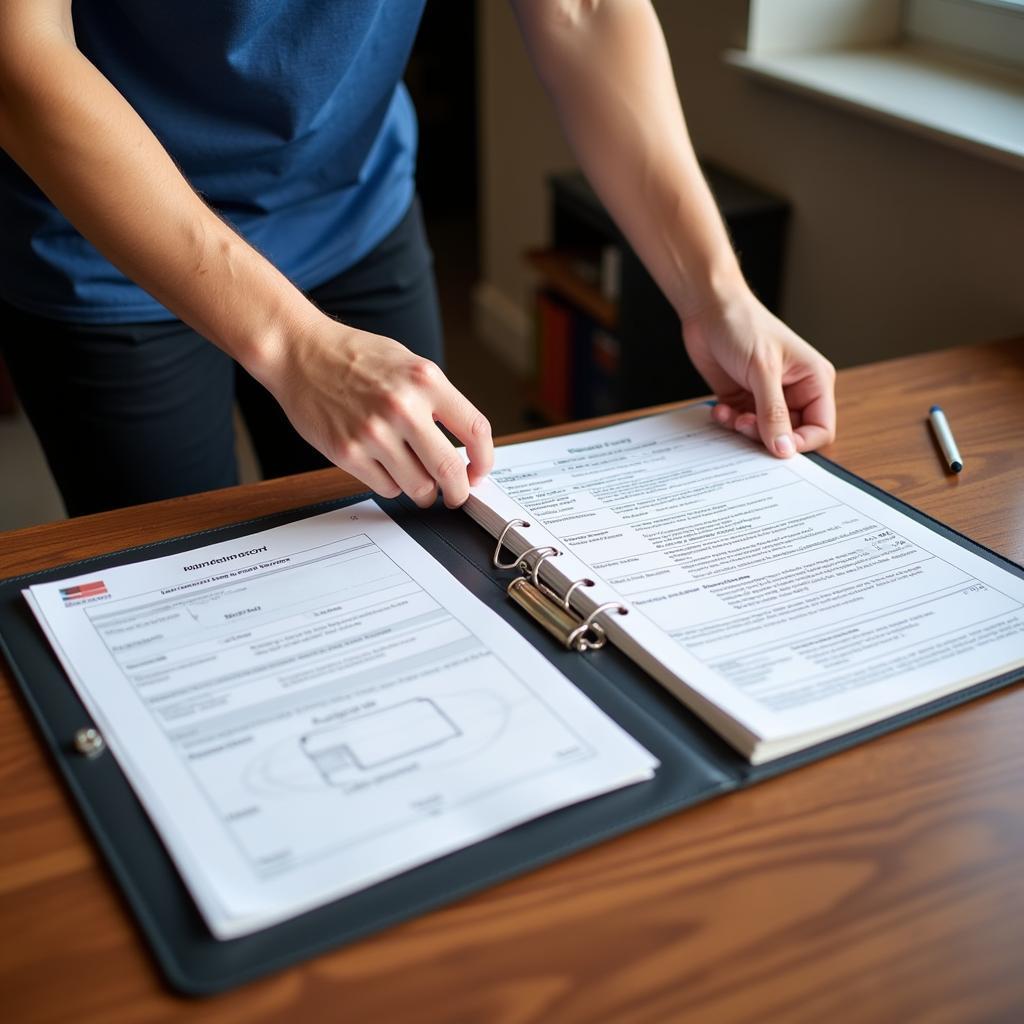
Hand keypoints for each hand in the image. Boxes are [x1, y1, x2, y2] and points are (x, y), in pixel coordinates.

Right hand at [260, 315, 492, 507]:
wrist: (300, 352)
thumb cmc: (355, 357)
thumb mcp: (409, 364)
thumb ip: (438, 401)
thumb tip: (466, 448)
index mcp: (426, 380)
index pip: (476, 430)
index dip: (485, 461)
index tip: (479, 472)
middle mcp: (403, 407)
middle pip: (450, 470)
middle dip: (459, 492)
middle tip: (457, 495)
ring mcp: (373, 432)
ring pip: (418, 486)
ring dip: (424, 491)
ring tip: (418, 481)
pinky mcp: (347, 452)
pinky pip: (386, 487)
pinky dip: (392, 484)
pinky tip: (385, 466)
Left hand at [681, 288, 835, 456]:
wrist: (708, 309)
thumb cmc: (744, 326)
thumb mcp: (763, 371)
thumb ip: (774, 413)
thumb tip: (784, 450)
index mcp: (814, 381)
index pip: (820, 428)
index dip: (800, 444)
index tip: (775, 447)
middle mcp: (795, 391)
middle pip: (789, 436)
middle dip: (765, 437)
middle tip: (744, 424)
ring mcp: (767, 397)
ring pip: (762, 434)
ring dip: (743, 430)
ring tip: (730, 416)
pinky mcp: (743, 399)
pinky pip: (740, 425)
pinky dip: (729, 423)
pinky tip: (719, 408)